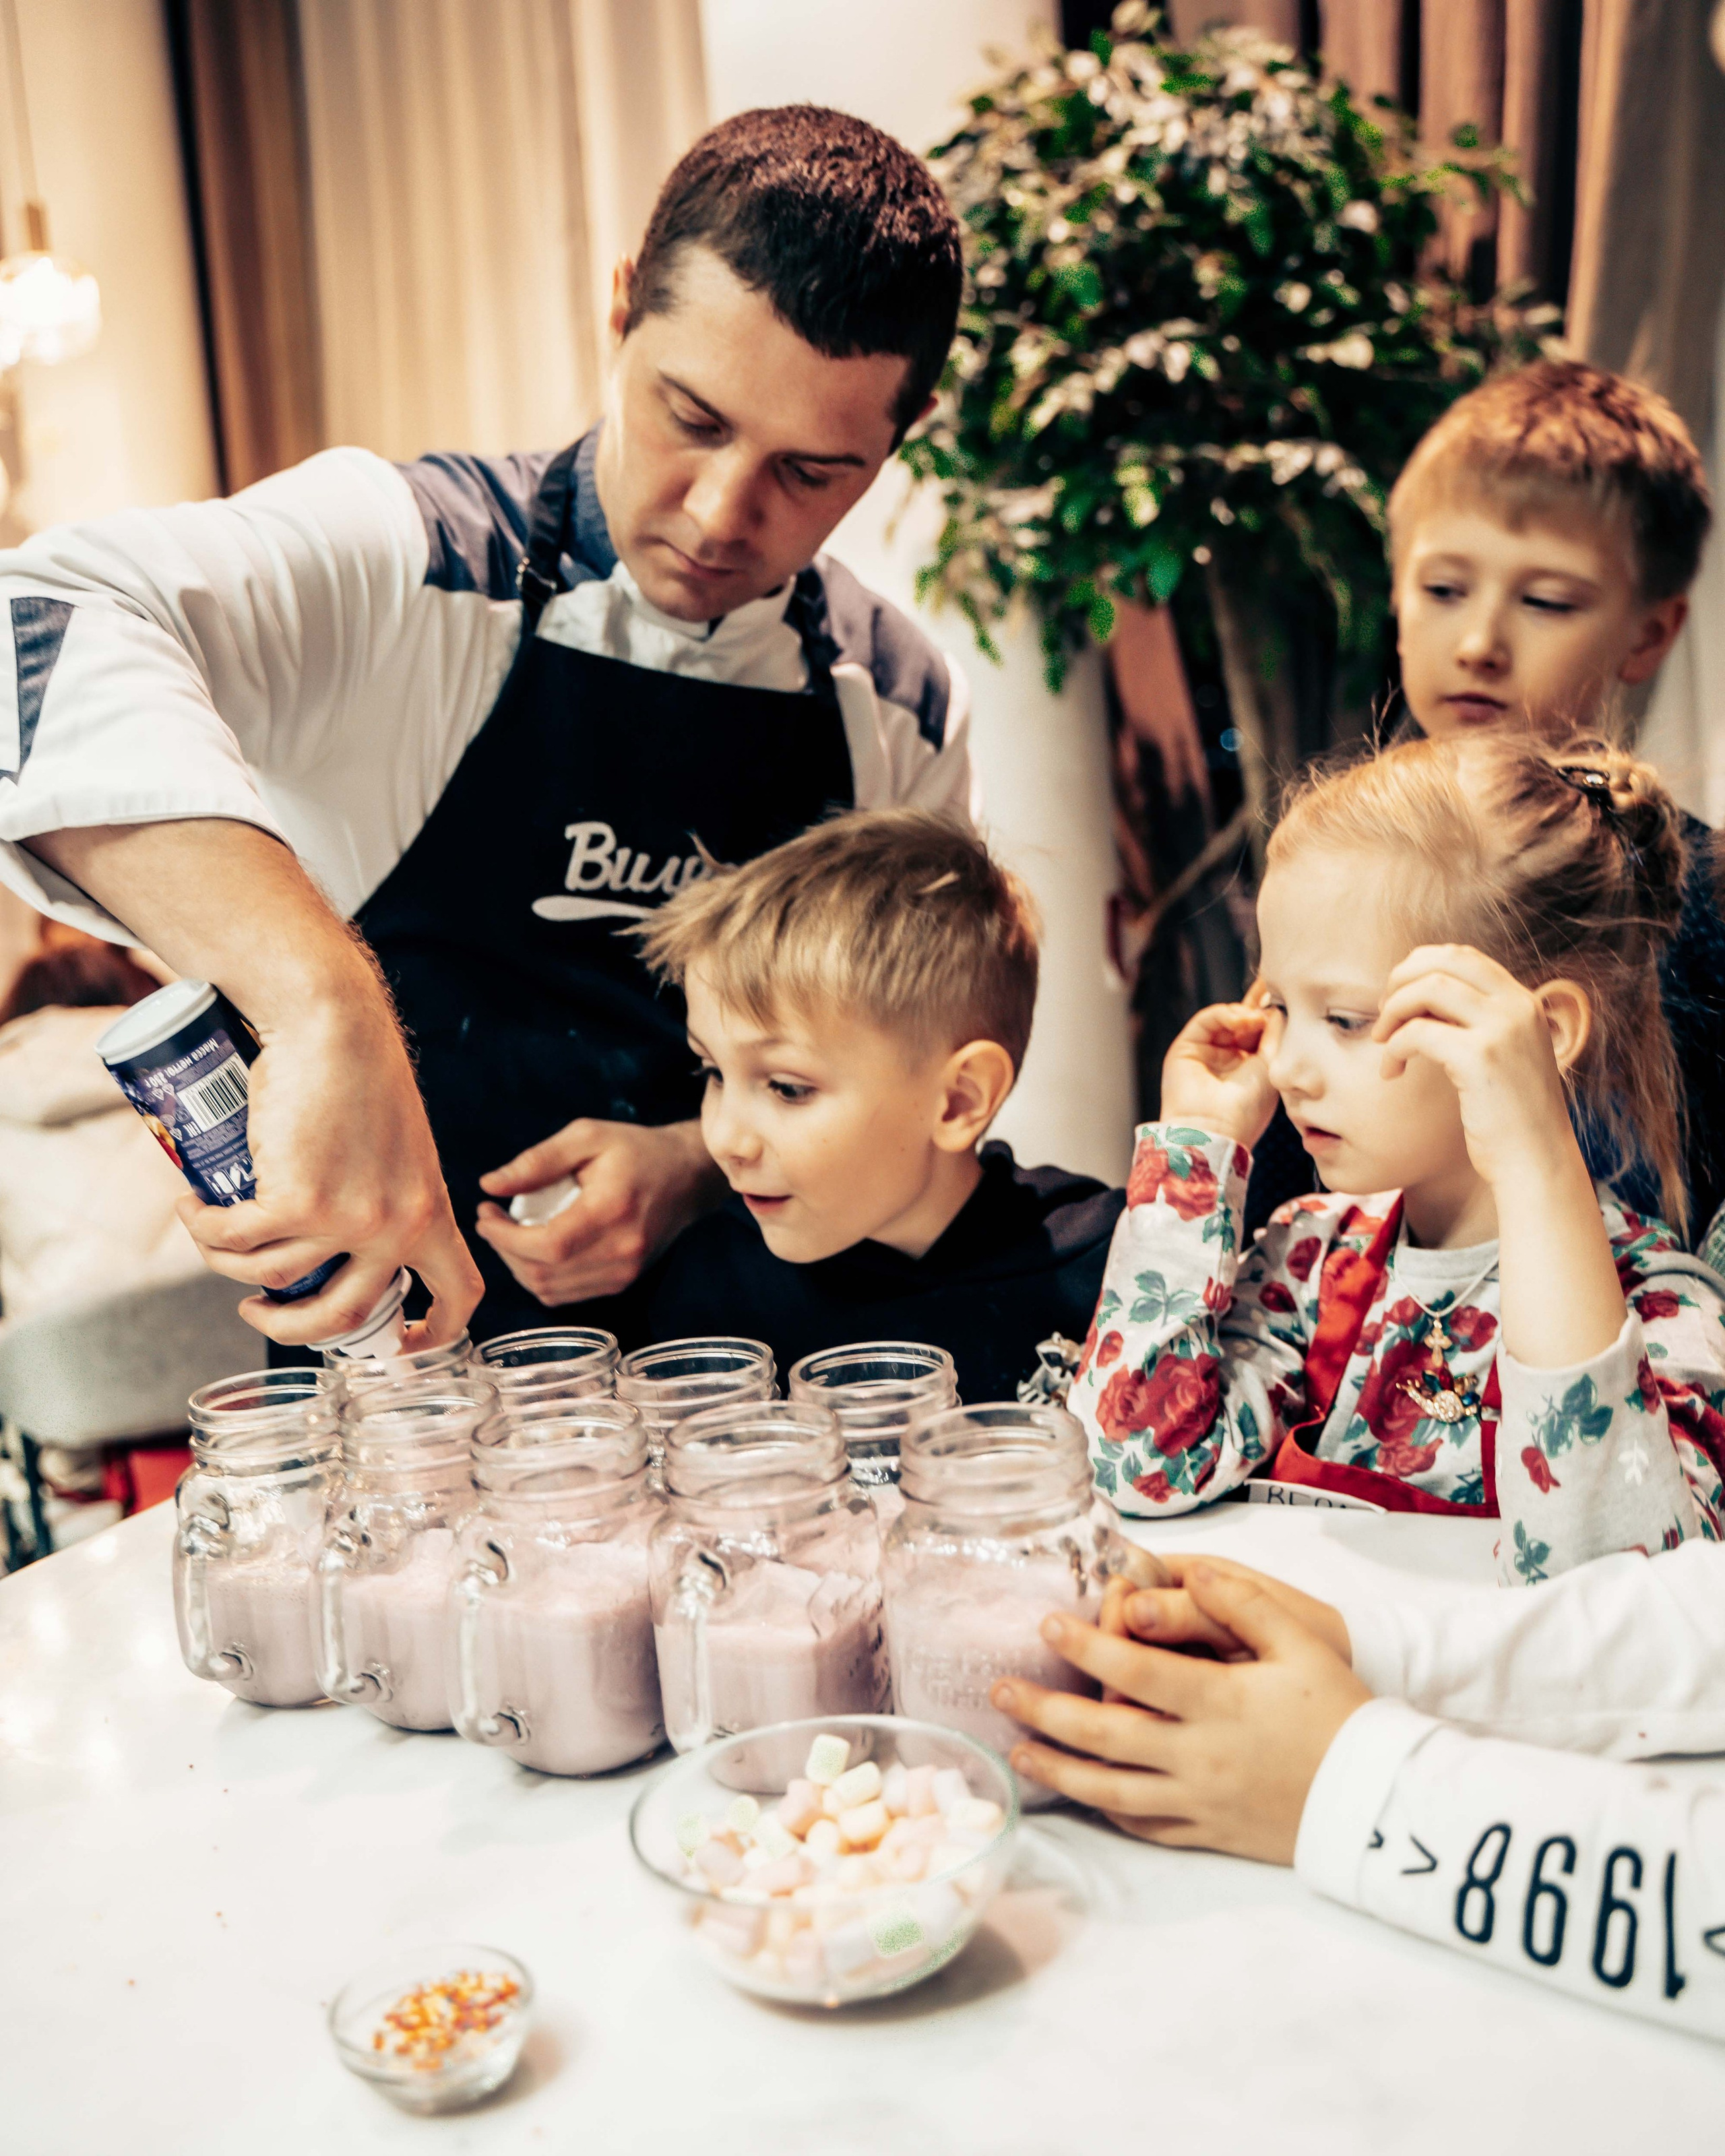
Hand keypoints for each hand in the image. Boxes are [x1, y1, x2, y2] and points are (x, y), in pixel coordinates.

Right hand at [25, 818, 480, 1348]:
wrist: (334, 1023)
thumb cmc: (360, 1076)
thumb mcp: (395, 1148)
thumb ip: (385, 1194)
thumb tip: (338, 1246)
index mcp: (432, 1213)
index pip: (460, 1295)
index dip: (435, 1334)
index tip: (399, 1346)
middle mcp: (398, 1226)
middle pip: (344, 1317)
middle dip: (290, 1329)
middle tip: (258, 1310)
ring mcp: (349, 1219)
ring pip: (273, 1279)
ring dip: (229, 1269)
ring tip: (213, 1236)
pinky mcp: (298, 1201)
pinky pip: (236, 1241)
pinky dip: (204, 1231)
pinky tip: (193, 1211)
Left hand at [475, 1117, 724, 1303]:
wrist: (688, 1176)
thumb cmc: (637, 1151)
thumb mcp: (587, 1137)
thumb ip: (538, 1160)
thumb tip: (491, 1185)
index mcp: (611, 1211)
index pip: (546, 1245)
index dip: (505, 1237)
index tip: (486, 1213)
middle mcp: (620, 1251)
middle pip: (543, 1273)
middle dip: (505, 1250)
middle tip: (493, 1220)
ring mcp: (624, 1273)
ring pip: (550, 1290)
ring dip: (520, 1266)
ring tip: (511, 1235)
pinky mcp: (623, 1282)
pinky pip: (567, 1295)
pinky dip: (542, 1278)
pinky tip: (537, 1251)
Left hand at [991, 1564, 1369, 1864]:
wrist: (1380, 1800)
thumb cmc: (1341, 1712)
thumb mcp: (1301, 1644)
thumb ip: (1242, 1602)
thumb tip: (1187, 1568)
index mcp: (1220, 1704)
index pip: (1137, 1671)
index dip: (1087, 1646)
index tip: (1047, 1626)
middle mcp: (1199, 1756)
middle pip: (1104, 1735)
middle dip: (1044, 1711)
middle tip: (998, 1691)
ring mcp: (1199, 1801)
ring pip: (1110, 1790)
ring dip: (1058, 1768)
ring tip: (1016, 1748)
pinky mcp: (1208, 1834)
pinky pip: (1144, 1827)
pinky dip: (1105, 1810)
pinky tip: (1081, 1794)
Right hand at [1159, 997, 1278, 1145]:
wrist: (1216, 1129)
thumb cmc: (1248, 1106)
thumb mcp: (1270, 1065)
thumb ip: (1273, 1033)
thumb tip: (1276, 1008)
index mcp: (1248, 1066)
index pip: (1257, 1031)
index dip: (1268, 1012)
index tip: (1280, 992)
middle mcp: (1226, 1057)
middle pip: (1240, 1020)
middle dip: (1255, 1004)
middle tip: (1269, 989)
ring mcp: (1205, 1051)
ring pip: (1224, 1018)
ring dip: (1242, 1013)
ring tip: (1254, 1019)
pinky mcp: (1186, 1047)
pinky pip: (1206, 1020)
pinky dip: (1224, 1015)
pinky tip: (1239, 1020)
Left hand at [1371, 945, 1580, 1191]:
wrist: (1536, 1161)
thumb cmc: (1511, 1117)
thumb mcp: (1503, 1056)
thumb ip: (1475, 1023)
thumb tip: (1421, 996)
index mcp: (1523, 1002)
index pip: (1462, 957)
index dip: (1419, 969)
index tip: (1398, 999)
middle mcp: (1518, 1006)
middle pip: (1443, 960)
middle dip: (1401, 981)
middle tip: (1382, 1015)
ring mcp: (1503, 1029)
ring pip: (1428, 987)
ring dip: (1393, 1011)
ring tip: (1382, 1042)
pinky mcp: (1481, 1058)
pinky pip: (1418, 1032)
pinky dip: (1394, 1048)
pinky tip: (1391, 1072)